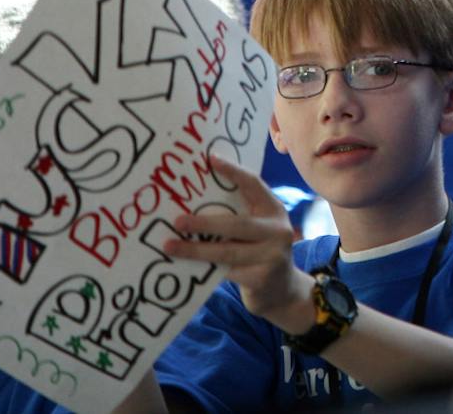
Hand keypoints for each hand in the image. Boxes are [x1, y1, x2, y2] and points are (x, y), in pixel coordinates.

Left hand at [161, 158, 308, 330]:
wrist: (282, 291)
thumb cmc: (260, 252)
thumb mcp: (258, 229)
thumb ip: (239, 216)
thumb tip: (194, 202)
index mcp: (274, 210)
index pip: (254, 185)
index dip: (233, 172)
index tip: (210, 160)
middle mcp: (277, 230)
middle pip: (237, 224)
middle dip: (204, 222)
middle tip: (178, 220)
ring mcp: (272, 256)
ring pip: (227, 251)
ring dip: (195, 249)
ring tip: (170, 246)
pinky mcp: (261, 278)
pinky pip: (226, 272)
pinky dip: (204, 268)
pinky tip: (185, 267)